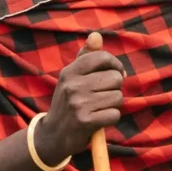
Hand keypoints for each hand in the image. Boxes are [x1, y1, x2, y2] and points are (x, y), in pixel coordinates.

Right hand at [39, 33, 124, 163]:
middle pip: (116, 78)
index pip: (103, 58)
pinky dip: (110, 119)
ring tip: (97, 108)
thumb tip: (96, 35)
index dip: (115, 65)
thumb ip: (86, 57)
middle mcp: (72, 85)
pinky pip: (115, 114)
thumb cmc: (69, 102)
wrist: (53, 135)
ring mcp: (78, 103)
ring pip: (118, 97)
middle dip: (114, 88)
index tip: (114, 74)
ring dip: (113, 105)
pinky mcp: (85, 121)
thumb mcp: (72, 78)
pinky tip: (98, 120)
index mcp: (70, 71)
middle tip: (101, 96)